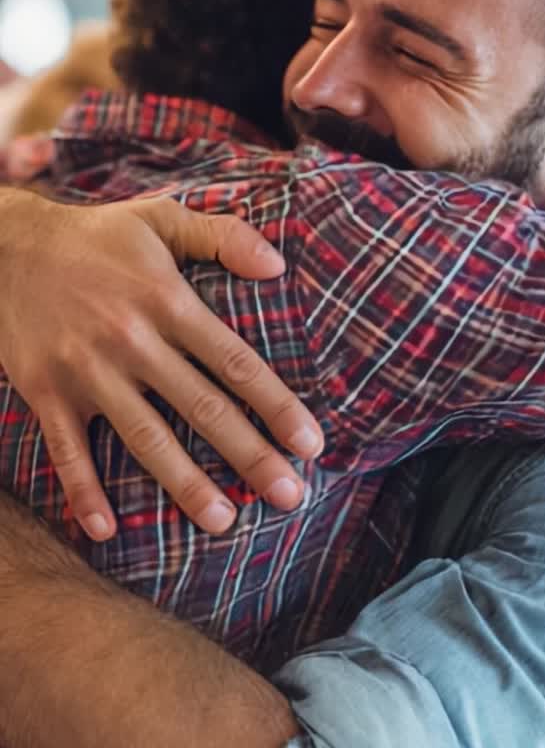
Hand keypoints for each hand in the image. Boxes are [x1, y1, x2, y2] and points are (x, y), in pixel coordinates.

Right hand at [0, 189, 322, 540]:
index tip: (311, 443)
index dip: (277, 404)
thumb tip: (279, 265)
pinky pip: (67, 450)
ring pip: (145, 438)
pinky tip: (106, 531)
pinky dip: (83, 491)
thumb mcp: (161, 216)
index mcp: (167, 300)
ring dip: (186, 484)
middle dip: (250, 456)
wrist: (6, 245)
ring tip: (223, 522)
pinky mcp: (45, 391)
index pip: (235, 361)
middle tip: (290, 495)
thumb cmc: (96, 235)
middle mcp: (132, 340)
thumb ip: (224, 235)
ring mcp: (87, 370)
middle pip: (202, 408)